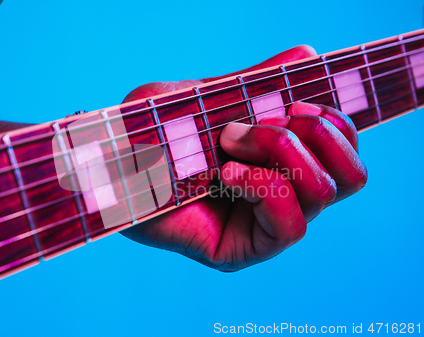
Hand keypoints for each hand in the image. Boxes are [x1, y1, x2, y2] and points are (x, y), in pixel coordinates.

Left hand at [120, 46, 367, 271]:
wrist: (109, 163)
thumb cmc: (154, 130)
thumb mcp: (210, 97)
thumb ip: (260, 84)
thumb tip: (309, 55)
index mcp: (283, 163)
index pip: (345, 149)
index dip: (330, 120)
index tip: (283, 105)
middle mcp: (283, 197)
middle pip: (351, 174)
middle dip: (307, 134)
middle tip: (247, 126)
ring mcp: (265, 227)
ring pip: (325, 193)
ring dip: (279, 153)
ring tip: (227, 145)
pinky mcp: (244, 251)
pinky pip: (290, 224)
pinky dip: (263, 186)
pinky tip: (224, 174)